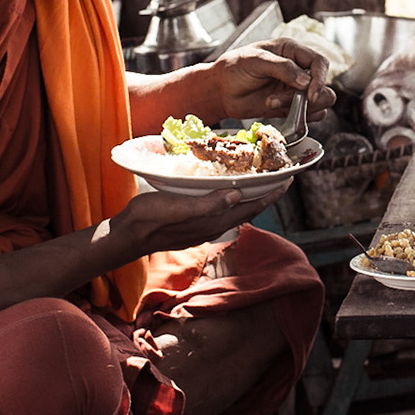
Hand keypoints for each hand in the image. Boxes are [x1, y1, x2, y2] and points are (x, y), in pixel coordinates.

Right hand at [114, 186, 287, 254]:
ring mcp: (202, 227)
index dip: (270, 195)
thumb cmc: (149, 219)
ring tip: (258, 182)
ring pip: (234, 211)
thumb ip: (208, 204)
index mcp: (212, 222)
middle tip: (278, 178)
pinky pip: (221, 211)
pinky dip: (231, 200)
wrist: (128, 236)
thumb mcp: (177, 207)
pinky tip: (227, 191)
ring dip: (249, 197)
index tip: (286, 181)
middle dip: (264, 195)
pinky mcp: (192, 224)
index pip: (250, 207)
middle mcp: (212, 226)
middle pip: (246, 210)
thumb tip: (238, 195)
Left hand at [208, 38, 336, 120]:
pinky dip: (300, 117)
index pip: (319, 63)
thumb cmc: (234, 67)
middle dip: (308, 97)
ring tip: (272, 103)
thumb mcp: (255, 60)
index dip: (320, 78)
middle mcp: (298, 69)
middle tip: (283, 101)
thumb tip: (306, 81)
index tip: (310, 94)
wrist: (219, 90)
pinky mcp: (290, 106)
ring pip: (320, 102)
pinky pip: (309, 115)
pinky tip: (277, 111)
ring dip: (301, 107)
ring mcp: (294, 89)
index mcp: (292, 51)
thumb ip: (282, 68)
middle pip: (323, 84)